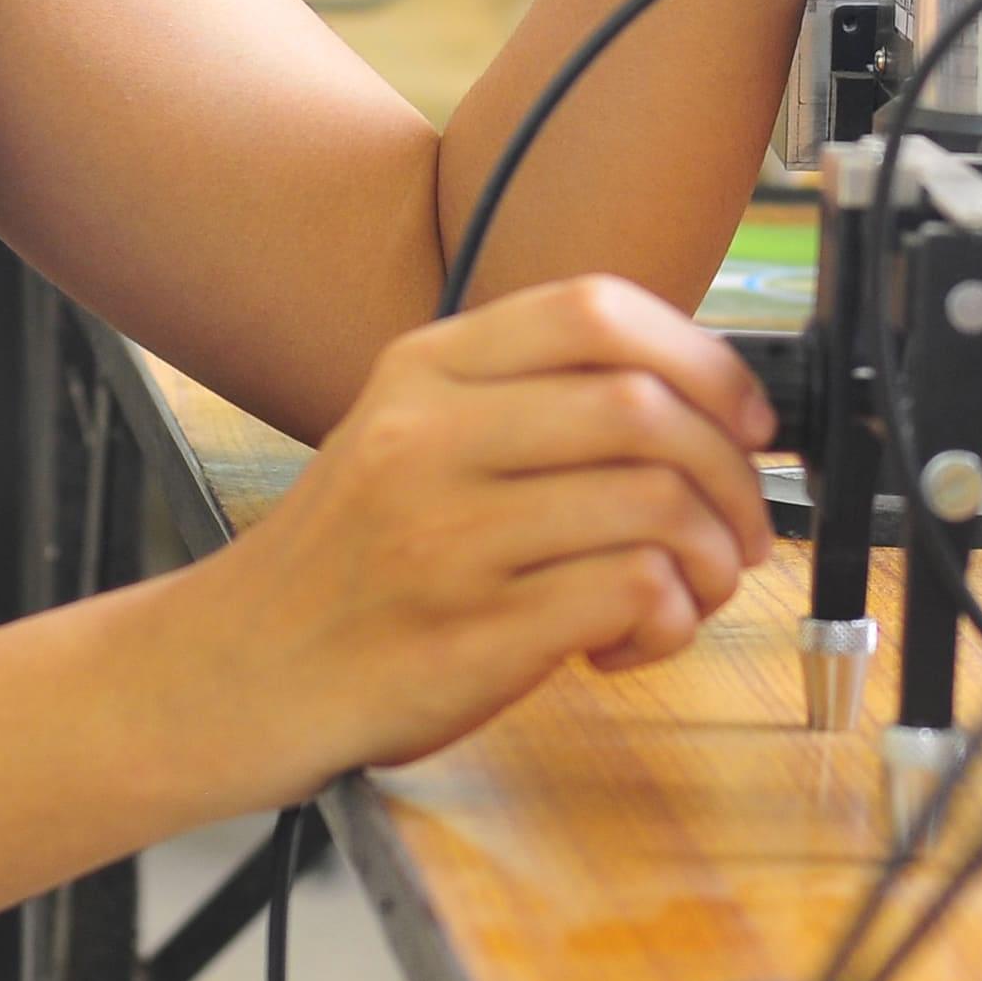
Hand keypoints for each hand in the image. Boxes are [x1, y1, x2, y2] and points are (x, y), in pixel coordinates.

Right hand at [196, 276, 780, 775]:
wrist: (239, 669)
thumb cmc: (350, 560)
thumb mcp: (409, 434)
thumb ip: (524, 400)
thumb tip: (695, 400)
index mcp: (426, 368)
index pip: (596, 311)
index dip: (702, 358)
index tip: (743, 417)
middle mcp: (431, 436)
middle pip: (644, 410)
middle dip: (730, 474)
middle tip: (742, 526)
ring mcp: (448, 535)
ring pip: (654, 506)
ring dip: (711, 558)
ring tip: (691, 592)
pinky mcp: (470, 632)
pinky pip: (628, 594)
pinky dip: (666, 620)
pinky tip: (629, 641)